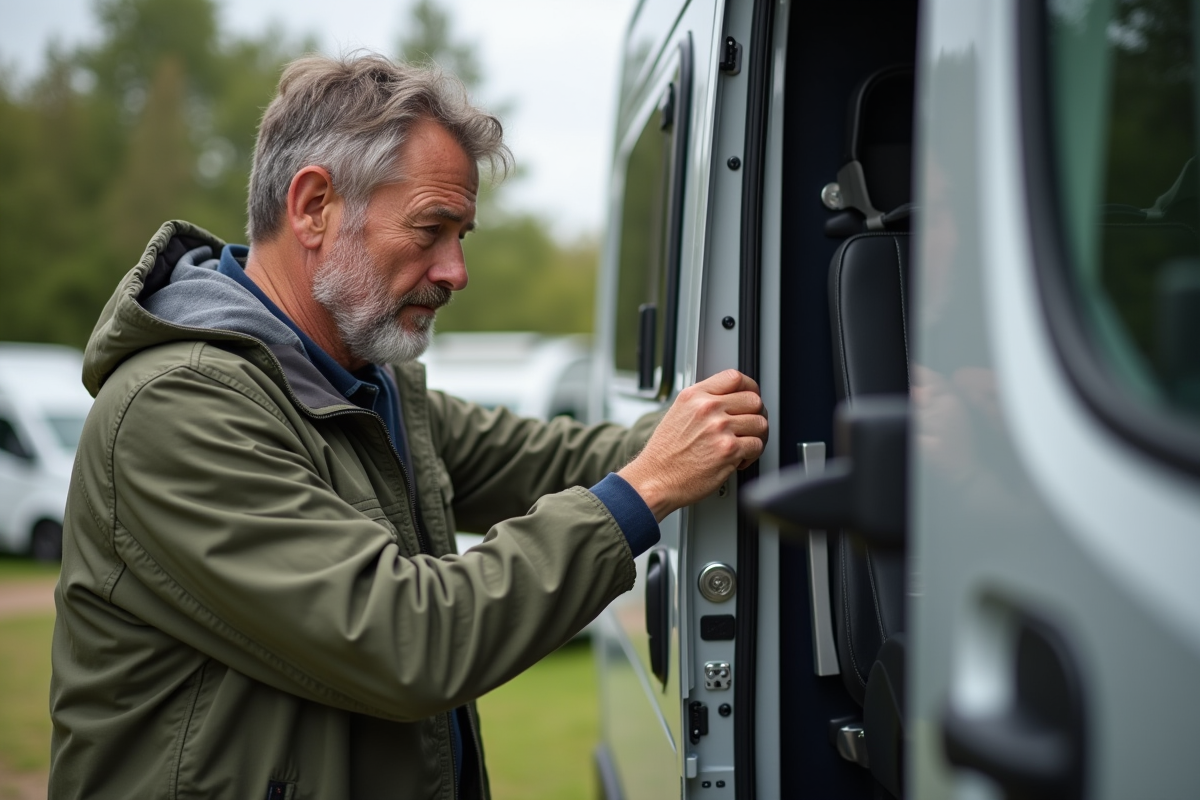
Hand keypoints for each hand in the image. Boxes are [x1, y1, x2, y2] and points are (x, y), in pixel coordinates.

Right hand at [619, 369, 767, 520]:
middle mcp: (707, 409)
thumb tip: (730, 401)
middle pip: (753, 400)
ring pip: (760, 423)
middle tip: (750, 427)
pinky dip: (752, 455)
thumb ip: (703, 403)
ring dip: (756, 436)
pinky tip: (738, 459)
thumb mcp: (677, 414)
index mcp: (694, 396)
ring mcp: (719, 428)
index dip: (750, 388)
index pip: (734, 378)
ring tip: (743, 446)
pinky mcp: (728, 450)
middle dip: (756, 415)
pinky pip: (757, 445)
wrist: (655, 479)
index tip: (752, 397)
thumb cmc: (664, 454)